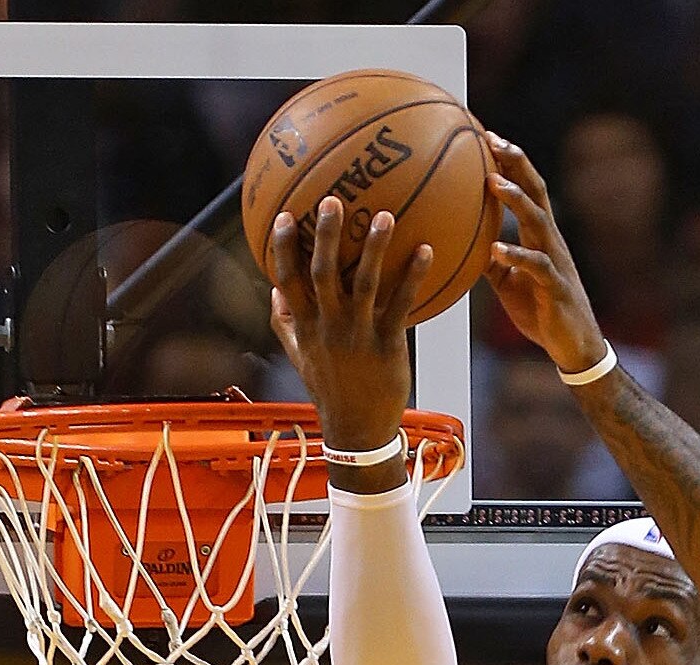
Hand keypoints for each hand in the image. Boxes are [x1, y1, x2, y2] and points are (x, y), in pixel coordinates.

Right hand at [268, 197, 432, 450]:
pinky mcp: (388, 343)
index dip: (282, 248)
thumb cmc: (330, 388)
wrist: (358, 429)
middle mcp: (329, 326)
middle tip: (331, 200)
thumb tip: (274, 291)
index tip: (282, 216)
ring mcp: (358, 334)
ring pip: (364, 282)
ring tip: (385, 215)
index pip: (287, 280)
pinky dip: (412, 275)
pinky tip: (425, 250)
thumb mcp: (300, 358)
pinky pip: (402, 303)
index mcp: (306, 327)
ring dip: (374, 247)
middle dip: (324, 235)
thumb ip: (286, 323)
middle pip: (322, 272)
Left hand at [482, 133, 610, 375]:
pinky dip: (517, 256)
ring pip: (538, 222)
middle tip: (493, 141)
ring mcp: (555, 262)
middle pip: (536, 192)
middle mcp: (550, 241)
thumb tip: (462, 244)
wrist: (572, 346)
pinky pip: (537, 266)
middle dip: (516, 164)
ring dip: (516, 201)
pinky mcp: (556, 287)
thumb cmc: (540, 311)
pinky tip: (496, 250)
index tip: (488, 137)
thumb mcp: (508, 282)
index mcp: (539, 237)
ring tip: (493, 184)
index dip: (511, 162)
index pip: (527, 189)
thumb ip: (491, 260)